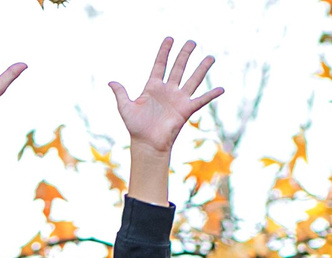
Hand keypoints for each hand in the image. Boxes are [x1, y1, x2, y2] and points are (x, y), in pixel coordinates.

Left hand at [110, 36, 222, 190]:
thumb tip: (110, 82)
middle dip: (185, 54)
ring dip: (202, 68)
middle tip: (192, 42)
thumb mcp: (125, 108)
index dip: (164, 52)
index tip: (169, 39)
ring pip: (193, 79)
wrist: (147, 144)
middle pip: (178, 67)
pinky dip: (211, 95)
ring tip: (211, 57)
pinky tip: (221, 89)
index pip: (160, 64)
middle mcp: (168, 90)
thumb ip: (120, 93)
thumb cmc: (136, 128)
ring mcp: (178, 99)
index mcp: (153, 87)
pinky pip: (201, 100)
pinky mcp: (186, 110)